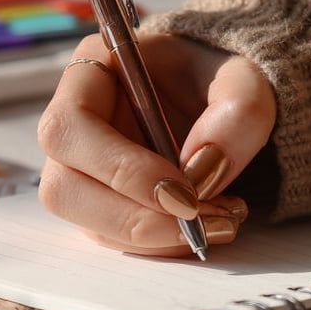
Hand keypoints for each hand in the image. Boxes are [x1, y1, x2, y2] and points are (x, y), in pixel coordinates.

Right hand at [37, 32, 276, 256]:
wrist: (228, 96)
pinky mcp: (102, 199)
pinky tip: (209, 224)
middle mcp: (75, 119)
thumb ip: (238, 110)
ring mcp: (83, 165)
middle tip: (201, 221)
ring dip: (154, 237)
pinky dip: (162, 243)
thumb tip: (202, 168)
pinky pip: (115, 237)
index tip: (183, 193)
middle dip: (135, 218)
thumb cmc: (224, 74)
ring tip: (221, 222)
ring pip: (87, 222)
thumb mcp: (247, 77)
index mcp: (94, 66)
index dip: (119, 167)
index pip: (69, 126)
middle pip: (63, 186)